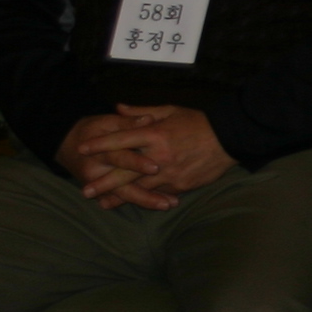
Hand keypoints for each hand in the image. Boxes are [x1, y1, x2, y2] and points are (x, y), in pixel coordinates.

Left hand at [59, 106, 232, 209]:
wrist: (228, 139)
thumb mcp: (169, 111)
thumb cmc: (197, 122)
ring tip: (104, 203)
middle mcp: (159, 156)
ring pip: (139, 189)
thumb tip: (117, 107)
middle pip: (125, 172)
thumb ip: (141, 113)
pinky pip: (159, 193)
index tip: (83, 149)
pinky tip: (134, 203)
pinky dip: (146, 198)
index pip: (121, 139)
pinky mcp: (180, 186)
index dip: (100, 144)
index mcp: (155, 134)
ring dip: (121, 197)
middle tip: (85, 191)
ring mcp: (169, 174)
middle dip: (103, 183)